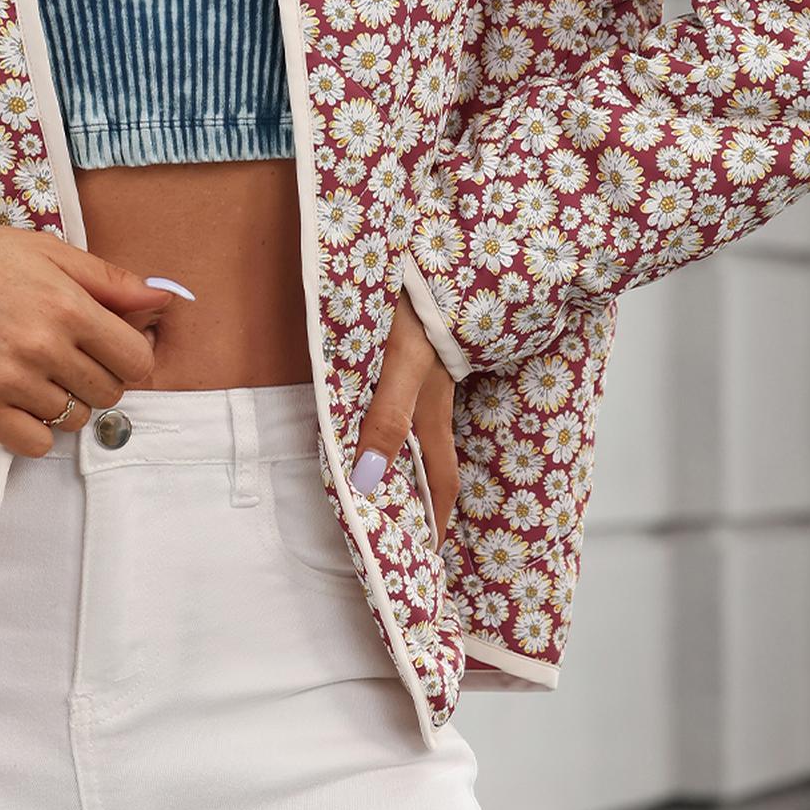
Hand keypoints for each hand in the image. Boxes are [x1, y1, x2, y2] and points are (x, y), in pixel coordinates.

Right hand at [0, 220, 182, 456]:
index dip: (131, 357)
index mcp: (68, 306)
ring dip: (66, 401)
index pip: (136, 360)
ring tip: (39, 373)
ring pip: (75, 419)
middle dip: (98, 377)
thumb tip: (164, 298)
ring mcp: (10, 382)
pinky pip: (36, 444)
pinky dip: (37, 429)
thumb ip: (110, 281)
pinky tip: (22, 402)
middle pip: (108, 393)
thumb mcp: (49, 253)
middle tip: (71, 357)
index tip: (112, 350)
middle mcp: (43, 347)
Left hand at [350, 289, 458, 545]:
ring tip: (388, 496)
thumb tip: (369, 478)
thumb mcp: (399, 363)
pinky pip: (403, 402)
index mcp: (432, 412)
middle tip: (407, 539)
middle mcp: (433, 400)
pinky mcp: (413, 351)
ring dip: (408, 468)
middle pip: (432, 464)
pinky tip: (375, 427)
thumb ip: (387, 418)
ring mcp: (427, 377)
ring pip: (418, 434)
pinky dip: (392, 428)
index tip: (428, 559)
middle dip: (424, 505)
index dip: (435, 523)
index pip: (440, 483)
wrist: (424, 250)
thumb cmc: (413, 304)